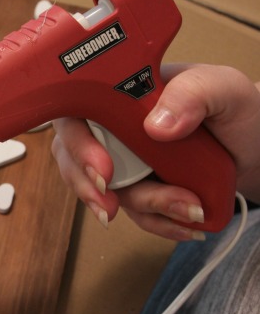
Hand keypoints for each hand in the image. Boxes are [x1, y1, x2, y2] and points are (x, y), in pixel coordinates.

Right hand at [51, 64, 259, 239]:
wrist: (256, 147)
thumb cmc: (236, 109)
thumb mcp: (223, 89)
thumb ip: (193, 94)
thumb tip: (155, 125)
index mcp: (120, 93)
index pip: (76, 112)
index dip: (77, 143)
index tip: (104, 170)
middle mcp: (112, 126)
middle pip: (72, 156)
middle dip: (87, 187)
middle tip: (111, 207)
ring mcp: (123, 159)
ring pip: (102, 191)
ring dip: (142, 208)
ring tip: (191, 210)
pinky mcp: (138, 187)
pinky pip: (131, 212)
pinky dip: (157, 223)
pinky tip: (186, 224)